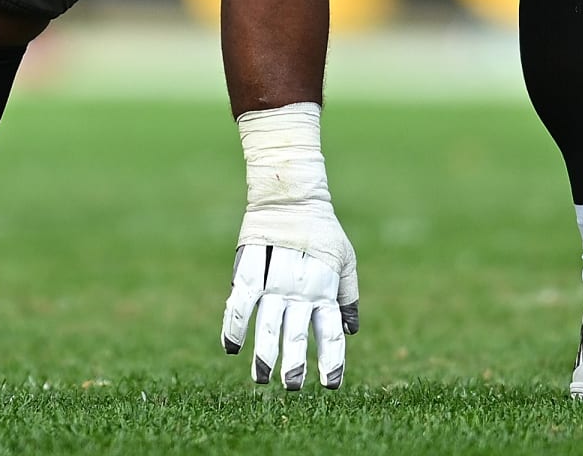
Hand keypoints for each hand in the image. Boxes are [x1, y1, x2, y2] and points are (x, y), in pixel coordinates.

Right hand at [220, 103, 358, 389]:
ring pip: (269, 322)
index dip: (332, 358)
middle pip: (298, 331)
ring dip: (265, 352)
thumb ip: (347, 295)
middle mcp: (301, 286)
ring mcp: (275, 277)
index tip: (332, 385)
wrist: (291, 193)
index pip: (331, 330)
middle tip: (293, 388)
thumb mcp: (344, 260)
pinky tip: (231, 347)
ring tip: (261, 380)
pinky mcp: (251, 265)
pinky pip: (242, 299)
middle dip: (295, 363)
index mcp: (325, 287)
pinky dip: (235, 323)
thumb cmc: (321, 229)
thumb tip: (351, 331)